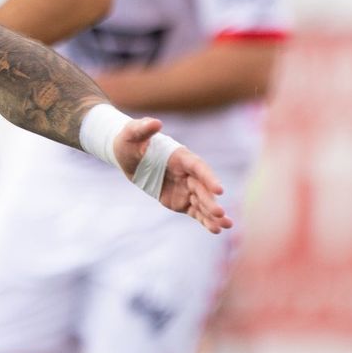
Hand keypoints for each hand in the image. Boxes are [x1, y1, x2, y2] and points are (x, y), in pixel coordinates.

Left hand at [113, 117, 231, 233]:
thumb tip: (155, 122)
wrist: (126, 155)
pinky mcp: (180, 200)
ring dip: (213, 214)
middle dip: (211, 201)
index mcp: (180, 156)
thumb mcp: (131, 133)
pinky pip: (194, 211)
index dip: (208, 177)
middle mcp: (186, 172)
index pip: (198, 167)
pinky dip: (204, 220)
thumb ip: (143, 129)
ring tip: (225, 226)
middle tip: (220, 213)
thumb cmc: (129, 140)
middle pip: (202, 188)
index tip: (219, 189)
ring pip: (202, 202)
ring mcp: (185, 187)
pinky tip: (215, 230)